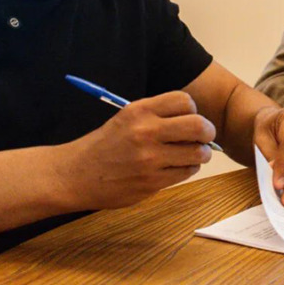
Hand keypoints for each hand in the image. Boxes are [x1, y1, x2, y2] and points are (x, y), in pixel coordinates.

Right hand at [55, 91, 215, 210]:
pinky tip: (178, 167)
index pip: (185, 101)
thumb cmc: (105, 144)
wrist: (76, 174)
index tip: (189, 118)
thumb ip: (158, 115)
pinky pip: (186, 173)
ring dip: (201, 154)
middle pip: (198, 126)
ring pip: (197, 153)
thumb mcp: (127, 117)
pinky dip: (188, 169)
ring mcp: (149, 159)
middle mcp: (146, 132)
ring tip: (194, 154)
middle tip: (205, 137)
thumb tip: (196, 121)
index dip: (193, 110)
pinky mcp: (151, 182)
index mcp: (139, 111)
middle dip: (207, 132)